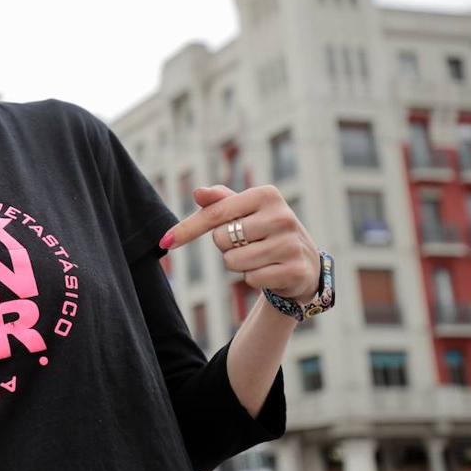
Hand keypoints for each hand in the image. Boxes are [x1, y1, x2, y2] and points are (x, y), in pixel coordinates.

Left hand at [158, 184, 319, 304]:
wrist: (305, 262)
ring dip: (239, 264)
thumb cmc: (265, 231)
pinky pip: (251, 279)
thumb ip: (219, 201)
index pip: (214, 213)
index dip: (187, 229)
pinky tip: (271, 271)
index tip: (165, 242)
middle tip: (248, 243)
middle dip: (226, 246)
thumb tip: (198, 192)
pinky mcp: (295, 270)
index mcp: (266, 195)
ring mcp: (291, 243)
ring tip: (260, 257)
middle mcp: (282, 215)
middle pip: (221, 239)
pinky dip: (253, 278)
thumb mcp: (245, 211)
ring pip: (233, 261)